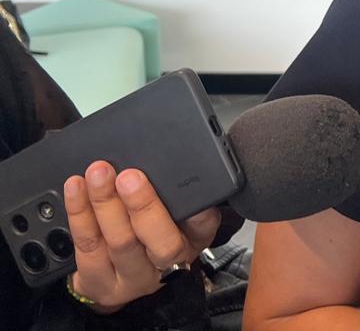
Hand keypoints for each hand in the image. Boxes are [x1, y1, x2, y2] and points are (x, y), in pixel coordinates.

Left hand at [65, 160, 220, 312]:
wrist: (116, 280)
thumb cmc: (149, 235)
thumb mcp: (175, 215)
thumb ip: (173, 192)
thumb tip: (156, 157)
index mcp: (193, 239)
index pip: (203, 224)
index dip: (198, 210)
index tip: (184, 185)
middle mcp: (168, 263)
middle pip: (160, 240)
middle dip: (143, 205)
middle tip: (129, 177)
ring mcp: (133, 276)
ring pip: (120, 241)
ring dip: (106, 204)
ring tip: (99, 175)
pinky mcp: (100, 281)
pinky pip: (88, 245)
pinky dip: (80, 213)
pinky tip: (77, 189)